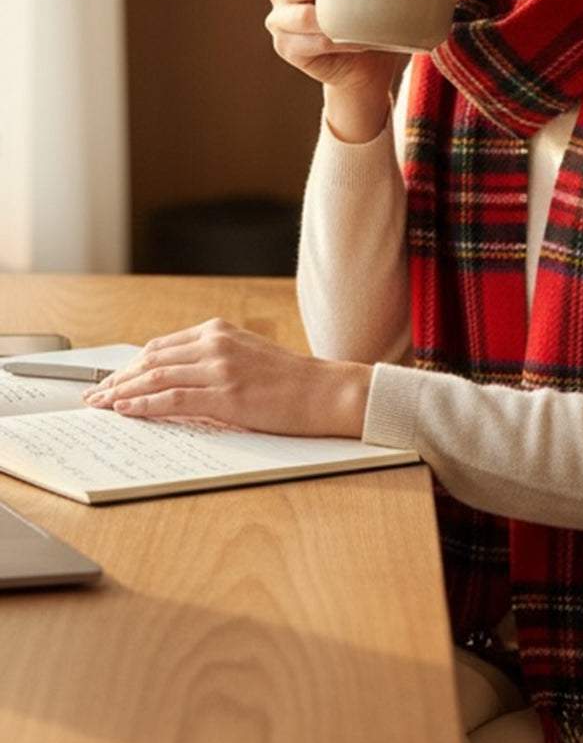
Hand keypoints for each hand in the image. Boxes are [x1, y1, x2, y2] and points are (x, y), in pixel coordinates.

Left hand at [81, 318, 371, 437]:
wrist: (326, 392)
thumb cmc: (293, 381)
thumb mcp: (249, 356)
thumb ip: (215, 360)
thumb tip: (180, 380)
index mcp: (219, 331)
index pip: (161, 347)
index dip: (132, 365)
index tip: (114, 380)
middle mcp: (215, 343)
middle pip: (151, 360)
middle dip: (119, 379)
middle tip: (97, 395)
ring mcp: (219, 368)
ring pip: (156, 378)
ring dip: (123, 393)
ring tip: (102, 406)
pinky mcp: (225, 394)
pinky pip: (172, 400)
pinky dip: (143, 405)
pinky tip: (126, 411)